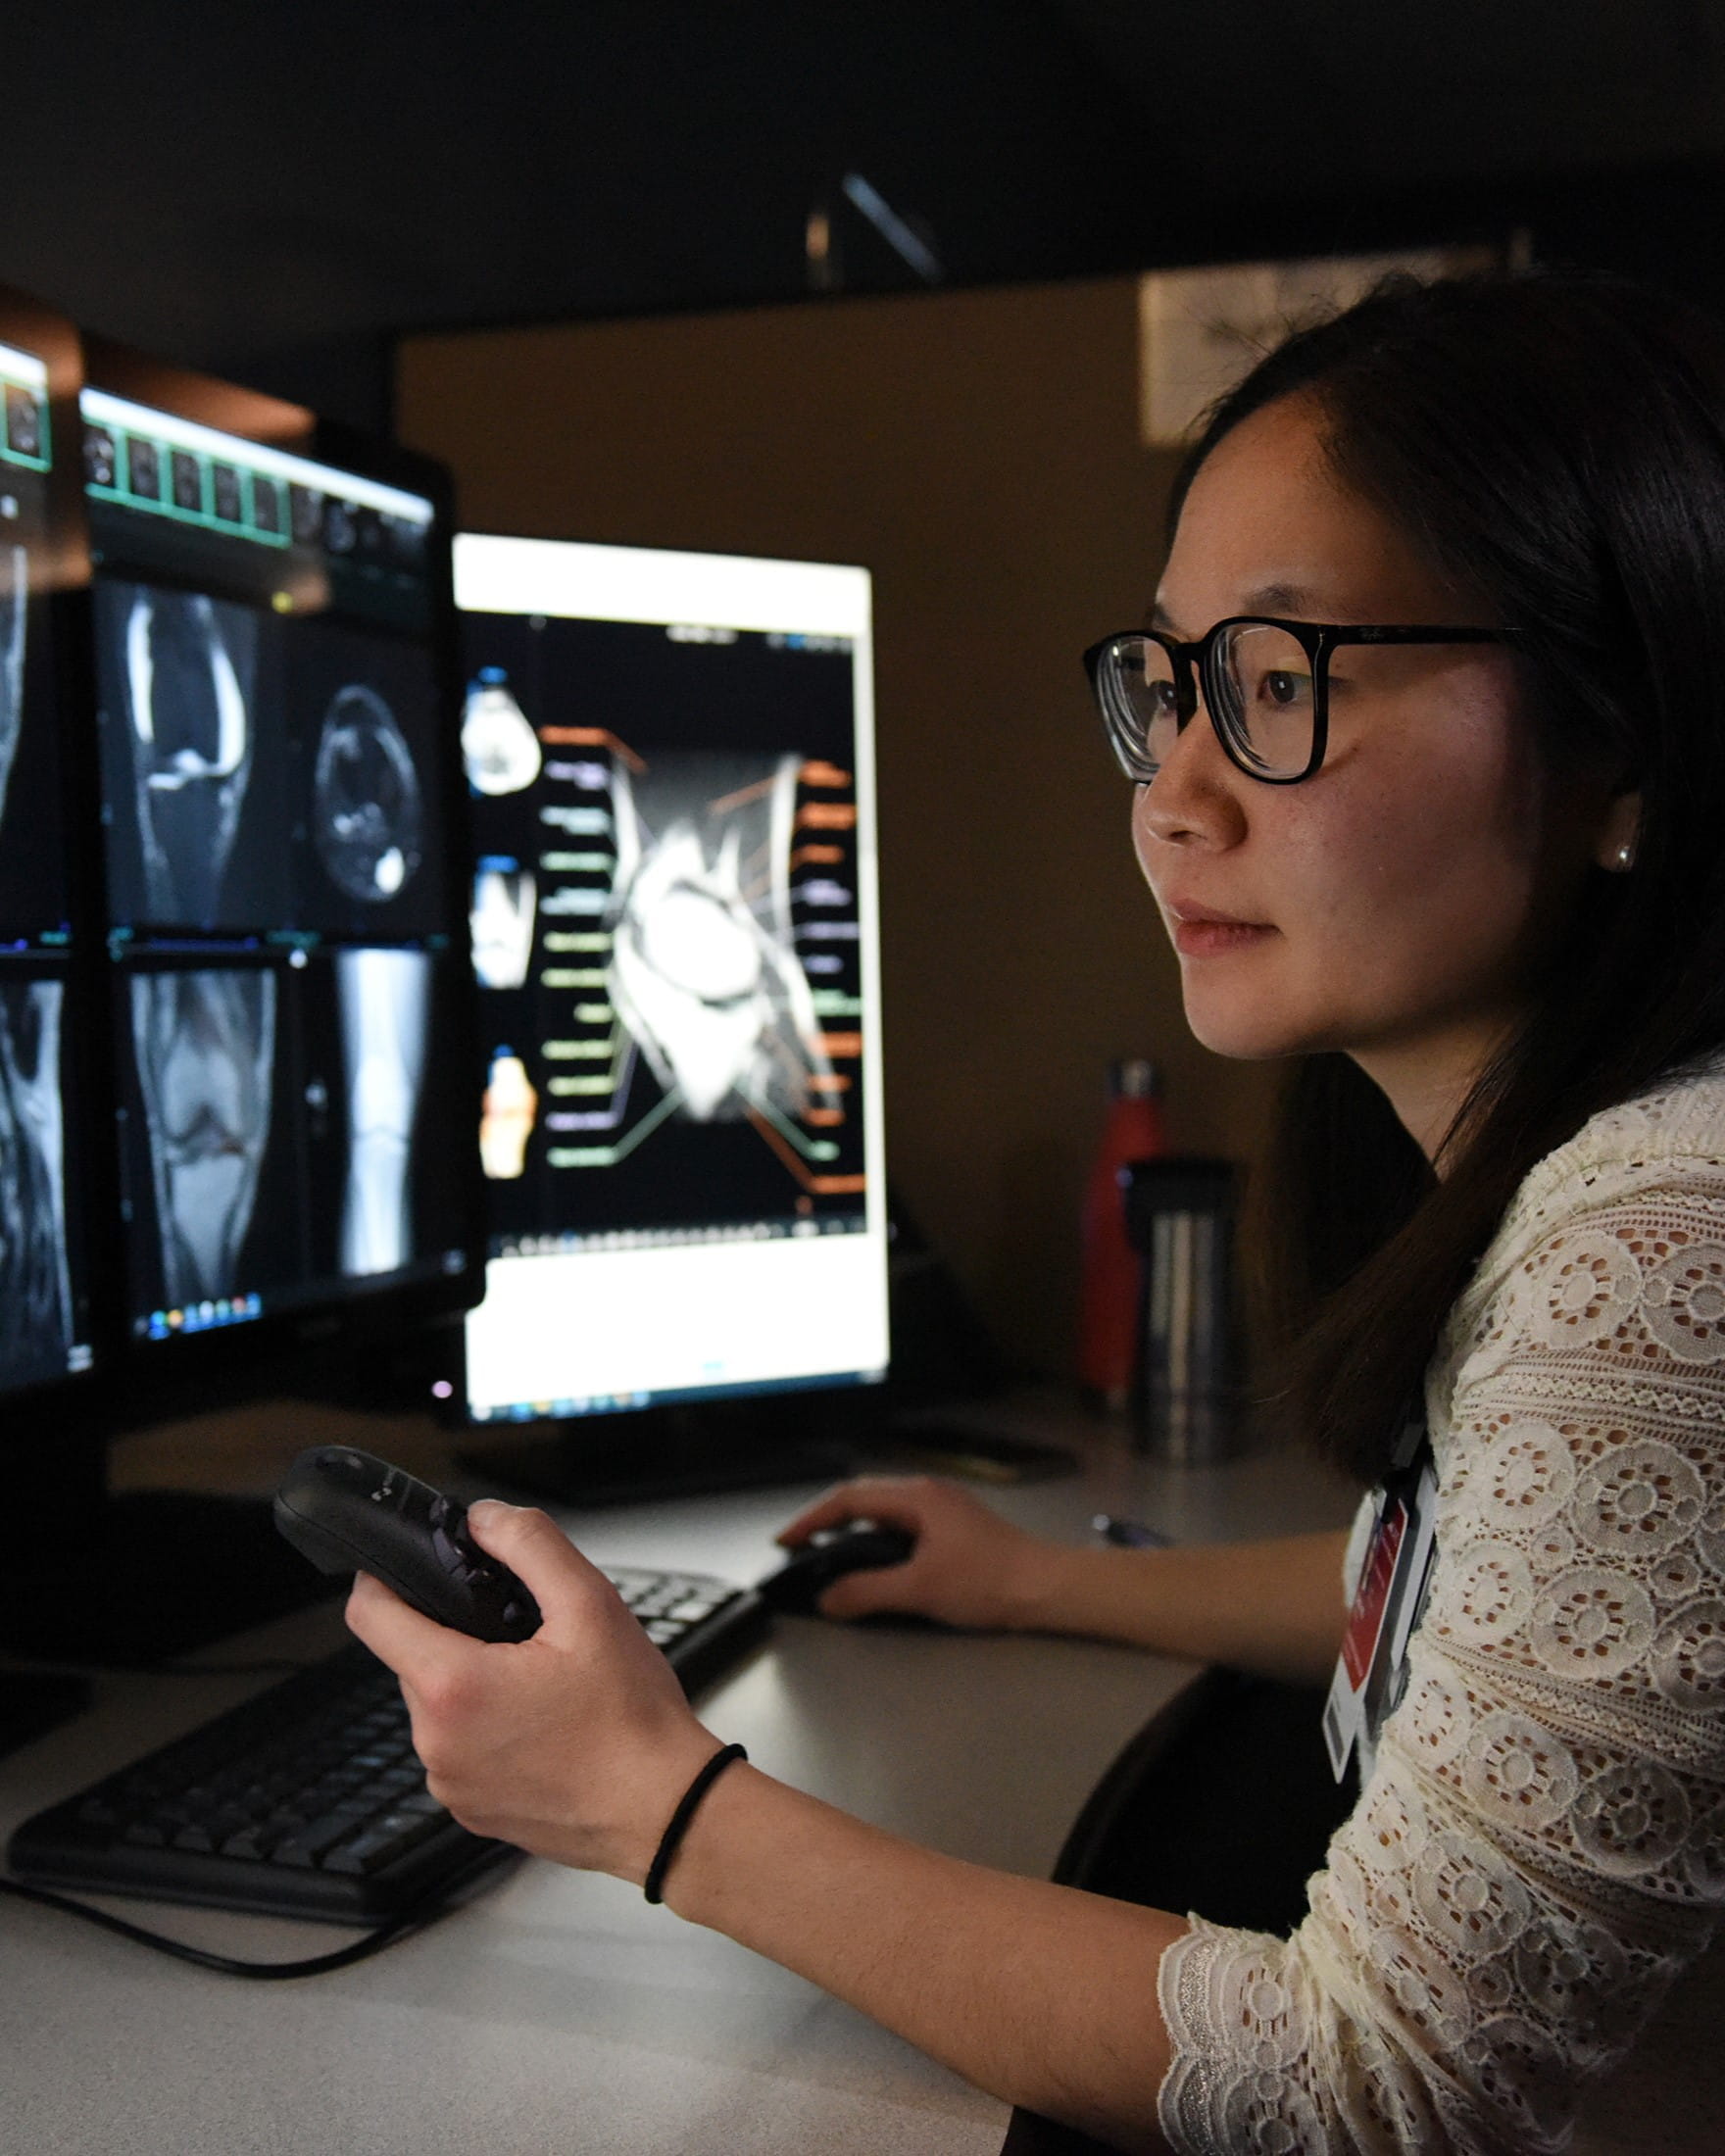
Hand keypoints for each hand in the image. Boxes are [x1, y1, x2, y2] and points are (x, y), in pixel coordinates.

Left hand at [345, 1500, 720, 1885]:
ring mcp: (451, 1785)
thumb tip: (486, 1519)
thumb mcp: (591, 1605)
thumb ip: (531, 1545)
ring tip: (541, 1683)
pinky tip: (542, 1725)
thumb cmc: (632, 1721)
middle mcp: (437, 1743)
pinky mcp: (472, 1812)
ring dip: (471, 1684)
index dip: (381, 1578)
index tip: (402, 1566)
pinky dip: (487, 1730)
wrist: (666, 1811)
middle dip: (453, 1635)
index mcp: (453, 1687)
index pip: (369, 1615)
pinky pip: (458, 1751)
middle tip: (520, 1632)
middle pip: (410, 1659)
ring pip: (437, 1707)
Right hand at [776, 1475, 1058, 1628]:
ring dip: (853, 1530)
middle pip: (864, 1498)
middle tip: (800, 1546)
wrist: (1046, 1588)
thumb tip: (827, 1598)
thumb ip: (868, 1592)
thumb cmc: (988, 1581)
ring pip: (883, 1511)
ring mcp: (943, 1508)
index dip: (812, 1519)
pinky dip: (876, 1539)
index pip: (849, 1499)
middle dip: (828, 1521)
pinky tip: (873, 1561)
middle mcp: (928, 1493)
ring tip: (828, 1554)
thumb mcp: (920, 1589)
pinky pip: (901, 1525)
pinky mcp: (954, 1527)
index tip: (785, 1540)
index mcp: (917, 1497)